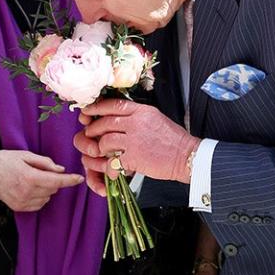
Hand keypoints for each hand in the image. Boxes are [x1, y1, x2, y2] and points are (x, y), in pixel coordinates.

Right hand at [0, 150, 82, 212]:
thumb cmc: (4, 160)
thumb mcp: (24, 155)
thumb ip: (44, 162)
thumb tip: (60, 170)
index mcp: (29, 176)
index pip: (56, 180)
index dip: (70, 180)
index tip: (80, 178)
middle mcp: (27, 192)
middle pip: (53, 188)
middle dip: (53, 180)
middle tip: (40, 171)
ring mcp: (22, 202)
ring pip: (47, 197)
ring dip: (46, 188)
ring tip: (32, 179)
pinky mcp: (19, 207)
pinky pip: (39, 204)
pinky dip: (40, 196)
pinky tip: (30, 188)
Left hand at [74, 100, 198, 192]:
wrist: (187, 156)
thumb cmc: (174, 140)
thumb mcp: (156, 118)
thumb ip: (137, 116)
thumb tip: (118, 118)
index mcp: (142, 111)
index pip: (113, 105)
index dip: (97, 108)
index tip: (87, 112)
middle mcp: (136, 122)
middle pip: (105, 122)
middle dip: (93, 130)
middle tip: (89, 134)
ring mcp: (134, 140)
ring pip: (105, 141)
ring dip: (100, 148)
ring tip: (102, 152)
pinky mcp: (134, 157)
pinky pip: (113, 161)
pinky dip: (110, 167)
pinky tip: (113, 169)